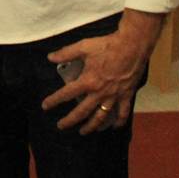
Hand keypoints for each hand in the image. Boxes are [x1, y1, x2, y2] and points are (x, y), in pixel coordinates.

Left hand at [42, 12, 160, 134]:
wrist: (133, 46)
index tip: (45, 106)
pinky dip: (119, 121)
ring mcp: (114, 96)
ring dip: (91, 126)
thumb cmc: (108, 46)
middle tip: (61, 126)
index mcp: (88, 81)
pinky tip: (114, 127)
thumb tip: (50, 57)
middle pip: (82, 111)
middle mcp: (99, 93)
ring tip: (84, 132)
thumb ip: (66, 53)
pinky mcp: (126, 95)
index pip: (66, 94)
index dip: (54, 101)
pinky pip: (123, 112)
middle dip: (70, 121)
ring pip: (101, 116)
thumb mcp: (83, 46)